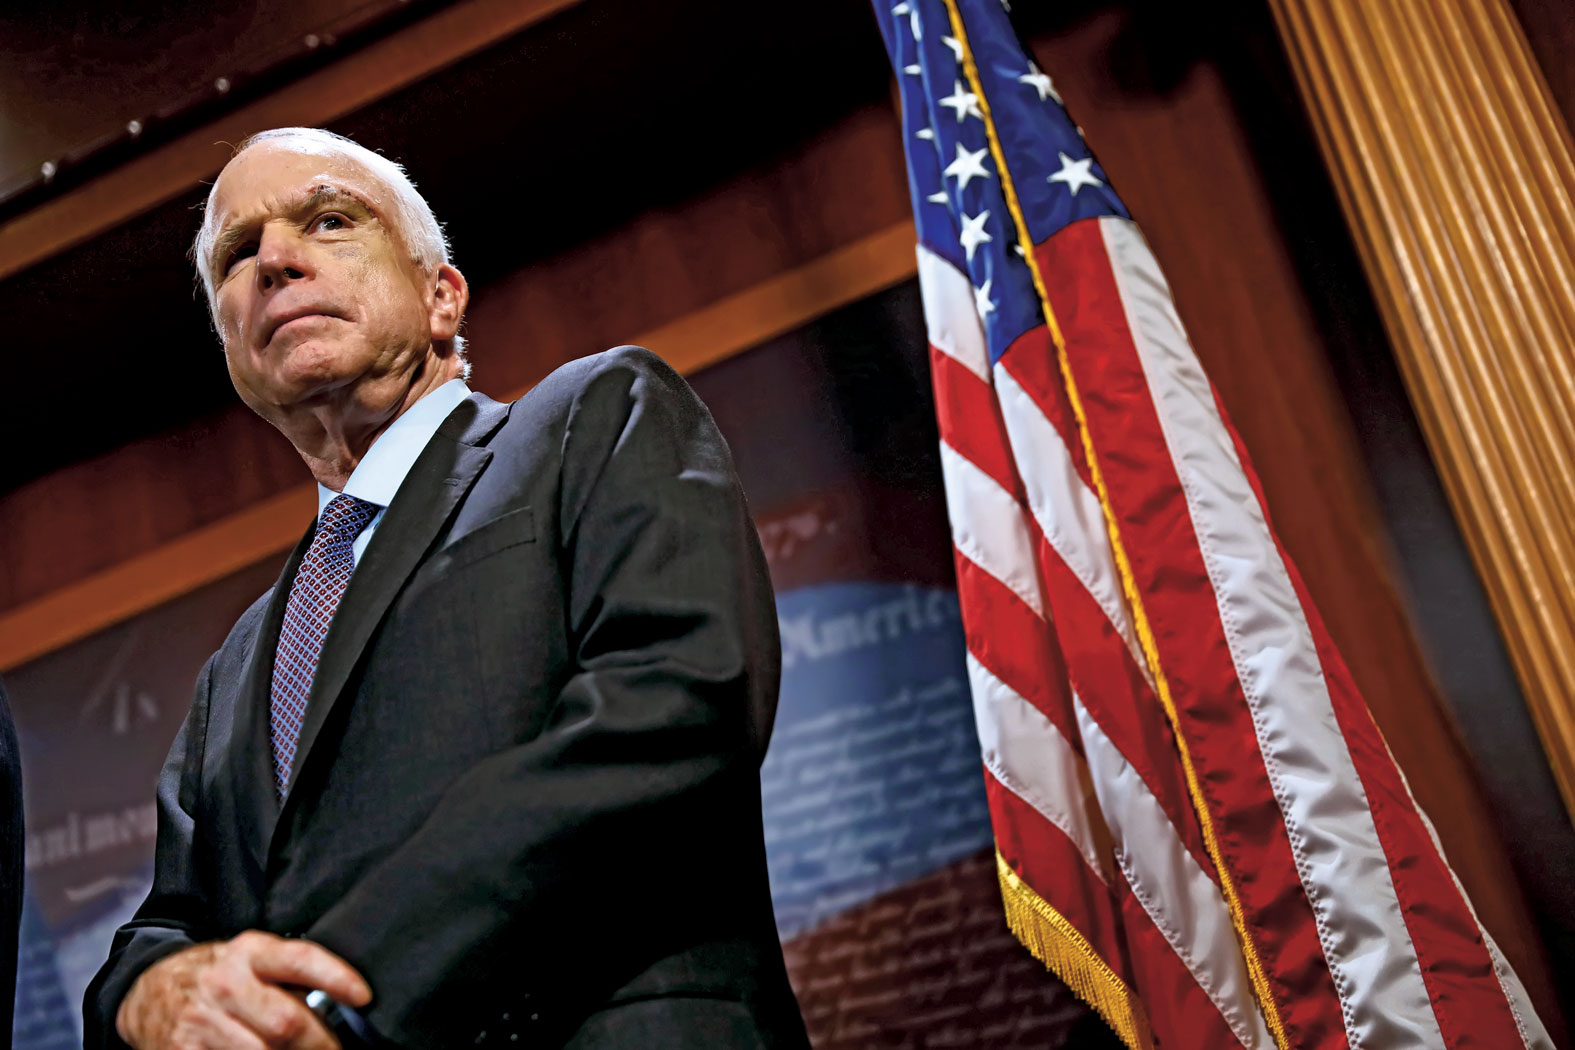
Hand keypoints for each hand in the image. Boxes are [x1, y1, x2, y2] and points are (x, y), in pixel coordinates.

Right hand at [116, 931, 372, 1049]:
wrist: (147, 989)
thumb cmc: (218, 976)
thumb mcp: (252, 960)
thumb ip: (290, 979)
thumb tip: (342, 1007)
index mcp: (250, 951)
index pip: (300, 959)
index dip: (336, 977)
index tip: (364, 997)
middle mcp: (225, 982)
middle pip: (286, 1022)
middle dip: (320, 1043)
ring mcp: (201, 1019)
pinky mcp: (181, 1049)